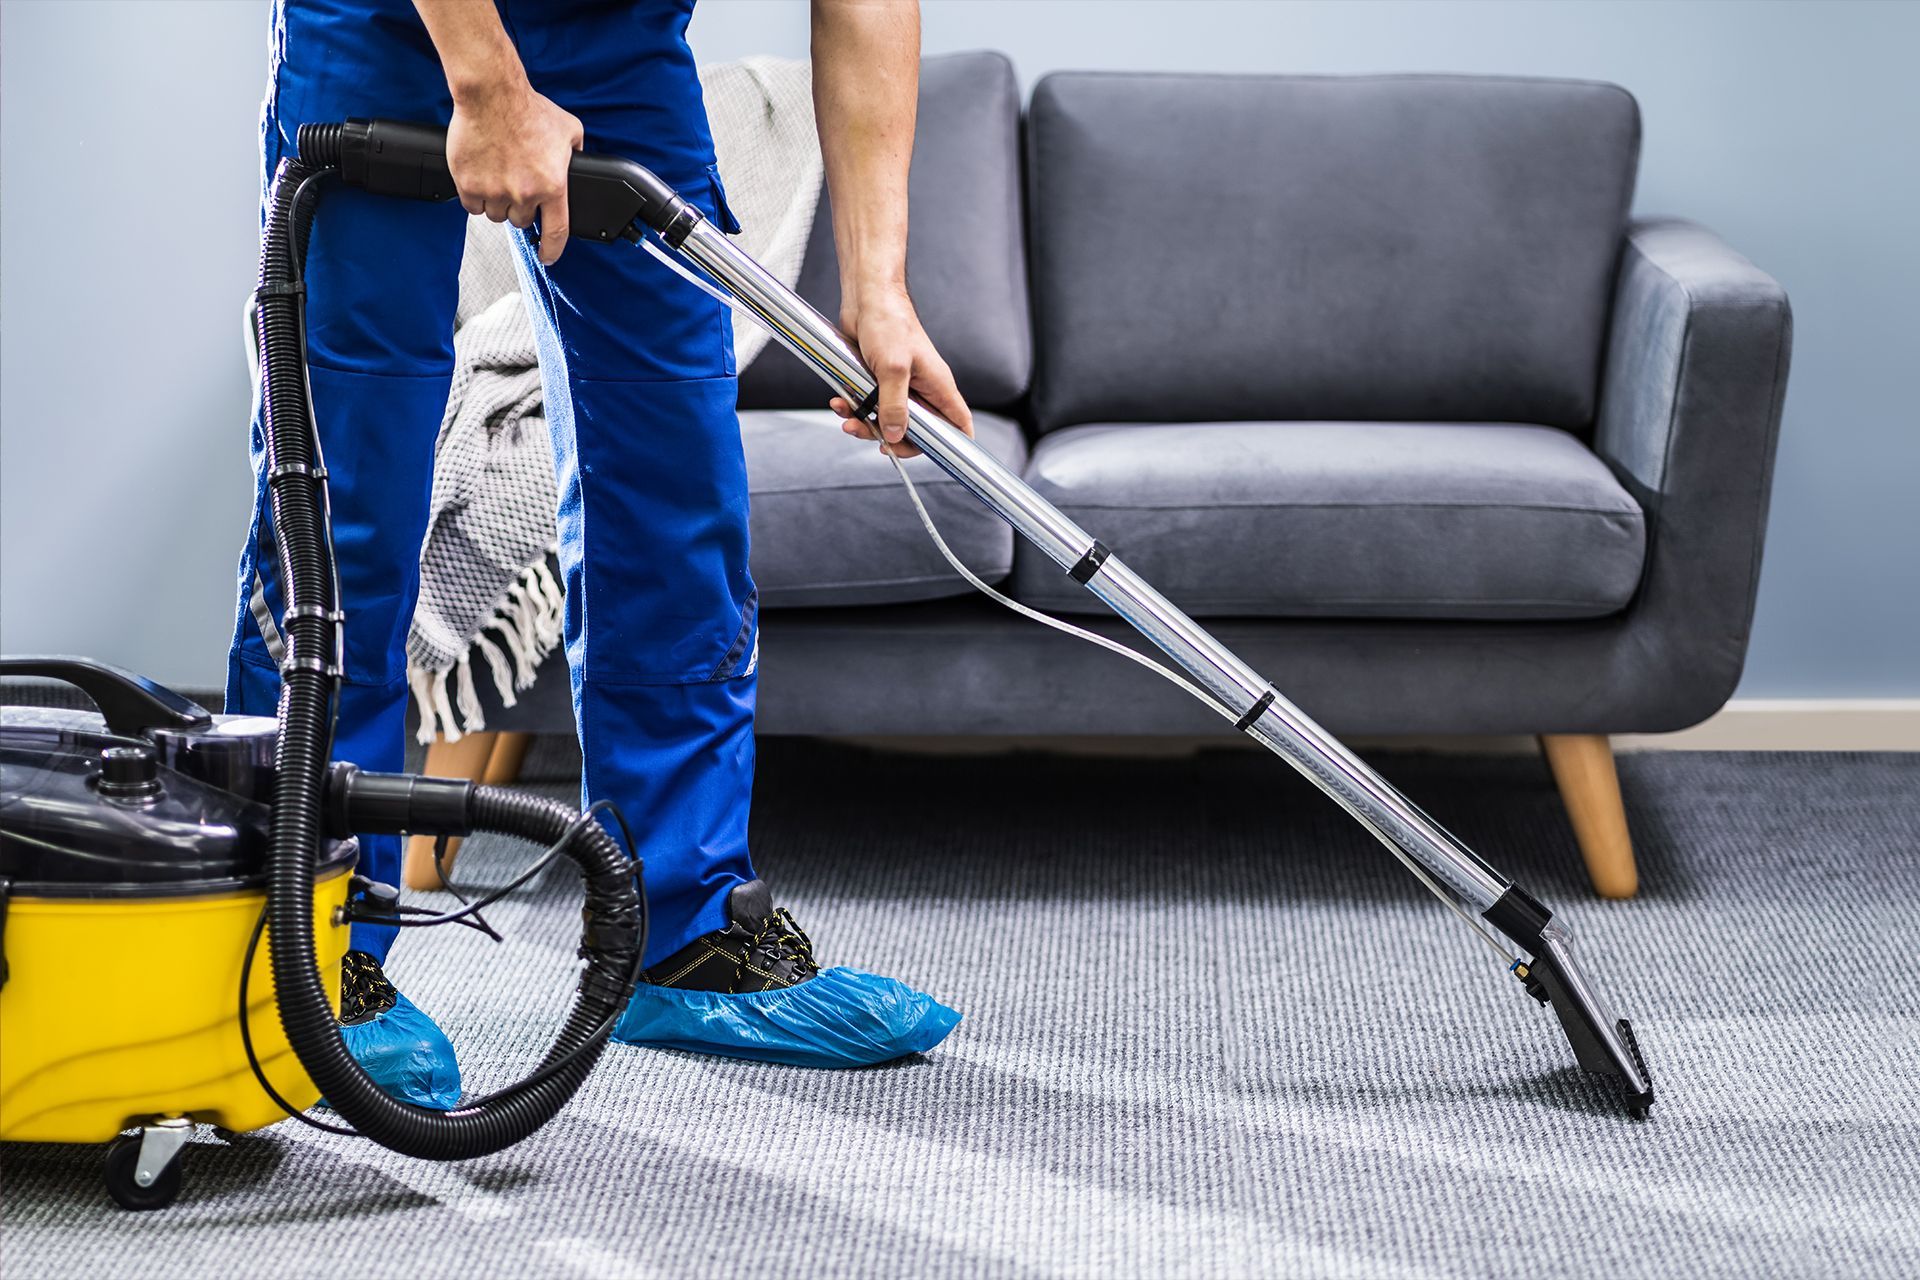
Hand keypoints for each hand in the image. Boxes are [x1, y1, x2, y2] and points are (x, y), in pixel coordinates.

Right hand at [446, 81, 582, 264]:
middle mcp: (524, 194)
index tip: (546, 257)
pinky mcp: (469, 184)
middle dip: (520, 209)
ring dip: (497, 204)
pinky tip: (480, 179)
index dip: (552, 250)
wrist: (491, 94)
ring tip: (498, 178)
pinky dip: (475, 198)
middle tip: (516, 187)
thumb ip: (576, 152)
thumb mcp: (569, 130)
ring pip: (496, 216)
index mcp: (552, 186)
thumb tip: (579, 162)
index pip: (556, 232)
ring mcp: (495, 191)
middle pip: (521, 222)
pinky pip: (473, 207)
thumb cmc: (528, 108)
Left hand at [830, 286, 972, 459]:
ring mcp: (900, 386)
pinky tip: (840, 401)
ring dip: (865, 424)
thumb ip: (894, 405)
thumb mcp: (892, 368)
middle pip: (917, 431)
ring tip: (847, 417)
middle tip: (871, 437)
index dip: (953, 445)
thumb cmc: (888, 322)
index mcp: (938, 386)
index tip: (933, 457)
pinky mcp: (878, 381)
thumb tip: (895, 436)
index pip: (958, 424)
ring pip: (888, 421)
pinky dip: (854, 409)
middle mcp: (922, 389)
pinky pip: (869, 406)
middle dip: (892, 439)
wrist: (866, 297)